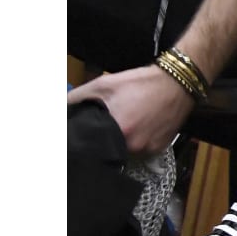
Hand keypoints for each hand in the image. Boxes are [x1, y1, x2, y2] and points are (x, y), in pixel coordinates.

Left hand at [68, 64, 196, 156]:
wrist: (178, 82)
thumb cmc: (140, 82)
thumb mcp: (104, 84)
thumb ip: (76, 97)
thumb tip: (58, 109)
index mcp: (118, 131)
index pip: (92, 149)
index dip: (88, 142)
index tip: (87, 135)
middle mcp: (134, 146)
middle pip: (109, 151)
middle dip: (105, 141)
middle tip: (108, 125)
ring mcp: (149, 149)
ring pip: (125, 153)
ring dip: (122, 142)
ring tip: (126, 124)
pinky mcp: (160, 149)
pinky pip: (141, 151)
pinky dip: (137, 142)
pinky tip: (140, 127)